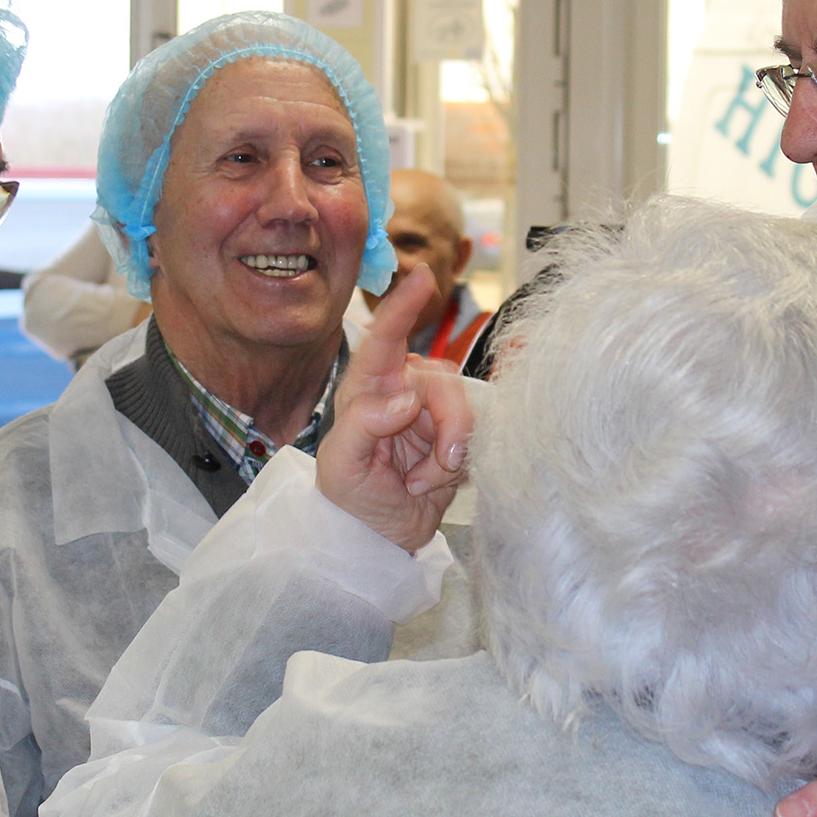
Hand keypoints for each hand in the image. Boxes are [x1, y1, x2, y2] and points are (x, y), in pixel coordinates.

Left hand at [315, 266, 472, 550]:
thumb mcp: (340, 465)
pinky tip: (437, 481)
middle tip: (436, 467)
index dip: (403, 306)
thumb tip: (407, 397)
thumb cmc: (350, 498)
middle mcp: (401, 392)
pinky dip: (461, 462)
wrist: (381, 538)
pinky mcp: (455, 436)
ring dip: (451, 450)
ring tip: (426, 480)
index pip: (384, 340)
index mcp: (365, 390)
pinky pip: (477, 433)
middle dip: (447, 423)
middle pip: (441, 380)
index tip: (421, 277)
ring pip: (464, 406)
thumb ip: (364, 423)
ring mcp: (430, 414)